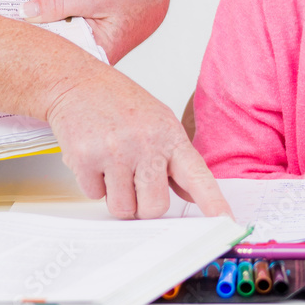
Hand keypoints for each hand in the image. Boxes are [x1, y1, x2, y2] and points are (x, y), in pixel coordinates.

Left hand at [21, 0, 162, 64]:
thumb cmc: (125, 0)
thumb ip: (60, 3)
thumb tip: (25, 11)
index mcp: (96, 57)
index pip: (57, 61)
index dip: (33, 52)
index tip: (10, 42)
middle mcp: (88, 64)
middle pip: (51, 57)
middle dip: (30, 45)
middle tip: (4, 32)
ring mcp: (82, 58)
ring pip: (52, 50)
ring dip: (37, 36)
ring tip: (12, 27)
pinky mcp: (77, 50)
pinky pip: (56, 42)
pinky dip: (46, 31)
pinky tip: (30, 22)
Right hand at [45, 54, 231, 220]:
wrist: (78, 81)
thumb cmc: (119, 102)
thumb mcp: (158, 122)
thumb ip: (174, 159)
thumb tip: (191, 195)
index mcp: (170, 135)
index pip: (198, 176)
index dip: (213, 203)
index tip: (226, 223)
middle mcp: (147, 143)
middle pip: (155, 207)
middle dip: (143, 203)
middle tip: (133, 180)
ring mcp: (117, 151)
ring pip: (124, 209)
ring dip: (117, 196)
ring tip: (112, 165)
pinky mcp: (87, 158)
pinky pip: (95, 196)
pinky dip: (94, 184)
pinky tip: (95, 157)